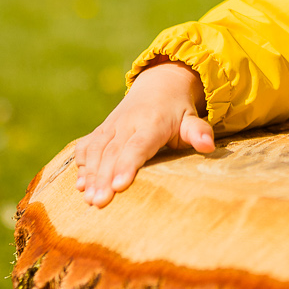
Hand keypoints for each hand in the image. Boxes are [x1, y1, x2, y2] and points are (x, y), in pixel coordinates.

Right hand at [72, 62, 213, 208]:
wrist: (159, 85)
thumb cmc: (178, 111)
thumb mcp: (191, 119)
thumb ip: (198, 131)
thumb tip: (208, 145)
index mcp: (152, 123)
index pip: (138, 146)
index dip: (127, 165)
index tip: (119, 186)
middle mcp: (127, 123)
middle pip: (113, 152)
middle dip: (104, 178)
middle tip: (99, 203)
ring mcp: (112, 126)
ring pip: (96, 150)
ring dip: (90, 174)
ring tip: (89, 199)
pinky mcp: (101, 130)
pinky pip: (86, 146)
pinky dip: (81, 164)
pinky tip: (80, 184)